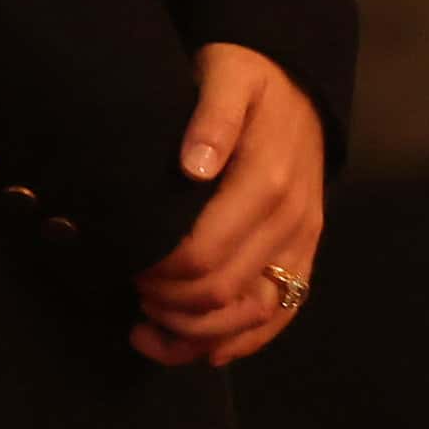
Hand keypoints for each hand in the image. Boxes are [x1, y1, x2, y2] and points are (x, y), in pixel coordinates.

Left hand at [131, 40, 323, 369]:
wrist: (297, 80)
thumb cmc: (246, 76)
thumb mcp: (225, 76)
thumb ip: (211, 118)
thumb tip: (192, 165)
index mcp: (267, 182)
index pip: (206, 251)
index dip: (159, 273)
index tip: (124, 268)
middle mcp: (291, 220)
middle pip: (227, 291)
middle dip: (170, 307)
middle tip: (127, 297)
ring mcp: (302, 240)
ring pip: (258, 313)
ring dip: (201, 335)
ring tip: (146, 336)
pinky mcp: (305, 251)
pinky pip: (283, 310)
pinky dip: (244, 339)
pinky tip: (204, 352)